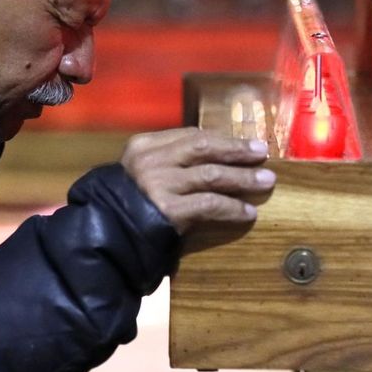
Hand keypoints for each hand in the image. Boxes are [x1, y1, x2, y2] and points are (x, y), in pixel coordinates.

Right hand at [120, 128, 274, 235]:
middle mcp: (151, 160)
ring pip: (212, 174)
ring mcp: (159, 184)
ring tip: (265, 180)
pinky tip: (247, 212)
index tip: (243, 143)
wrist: (105, 236)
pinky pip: (210, 204)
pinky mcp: (169, 210)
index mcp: (144, 145)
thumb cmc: (126, 204)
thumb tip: (215, 155)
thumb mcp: (141, 171)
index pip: (190, 135)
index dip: (221, 139)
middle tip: (261, 152)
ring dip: (243, 178)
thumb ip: (169, 160)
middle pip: (203, 147)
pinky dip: (232, 208)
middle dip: (236, 149)